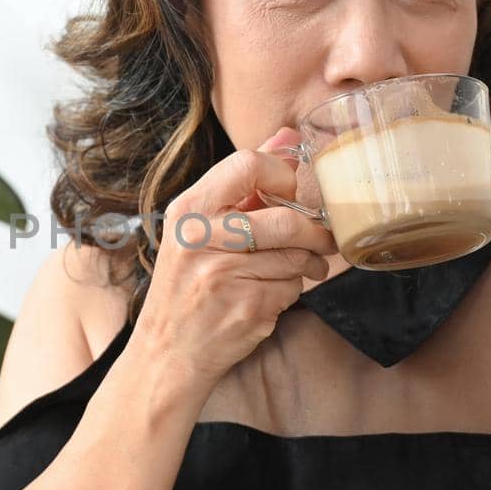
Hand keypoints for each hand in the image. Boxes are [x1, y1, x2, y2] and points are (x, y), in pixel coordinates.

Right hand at [133, 126, 337, 391]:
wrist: (167, 352)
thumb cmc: (187, 285)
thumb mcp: (200, 228)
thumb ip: (245, 182)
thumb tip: (290, 137)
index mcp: (188, 211)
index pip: (247, 164)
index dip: (286, 174)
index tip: (300, 192)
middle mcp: (201, 240)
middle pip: (284, 220)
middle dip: (315, 232)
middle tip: (323, 239)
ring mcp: (222, 276)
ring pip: (295, 257)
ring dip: (306, 265)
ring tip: (297, 269)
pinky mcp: (246, 309)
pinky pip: (293, 288)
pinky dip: (292, 292)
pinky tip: (271, 295)